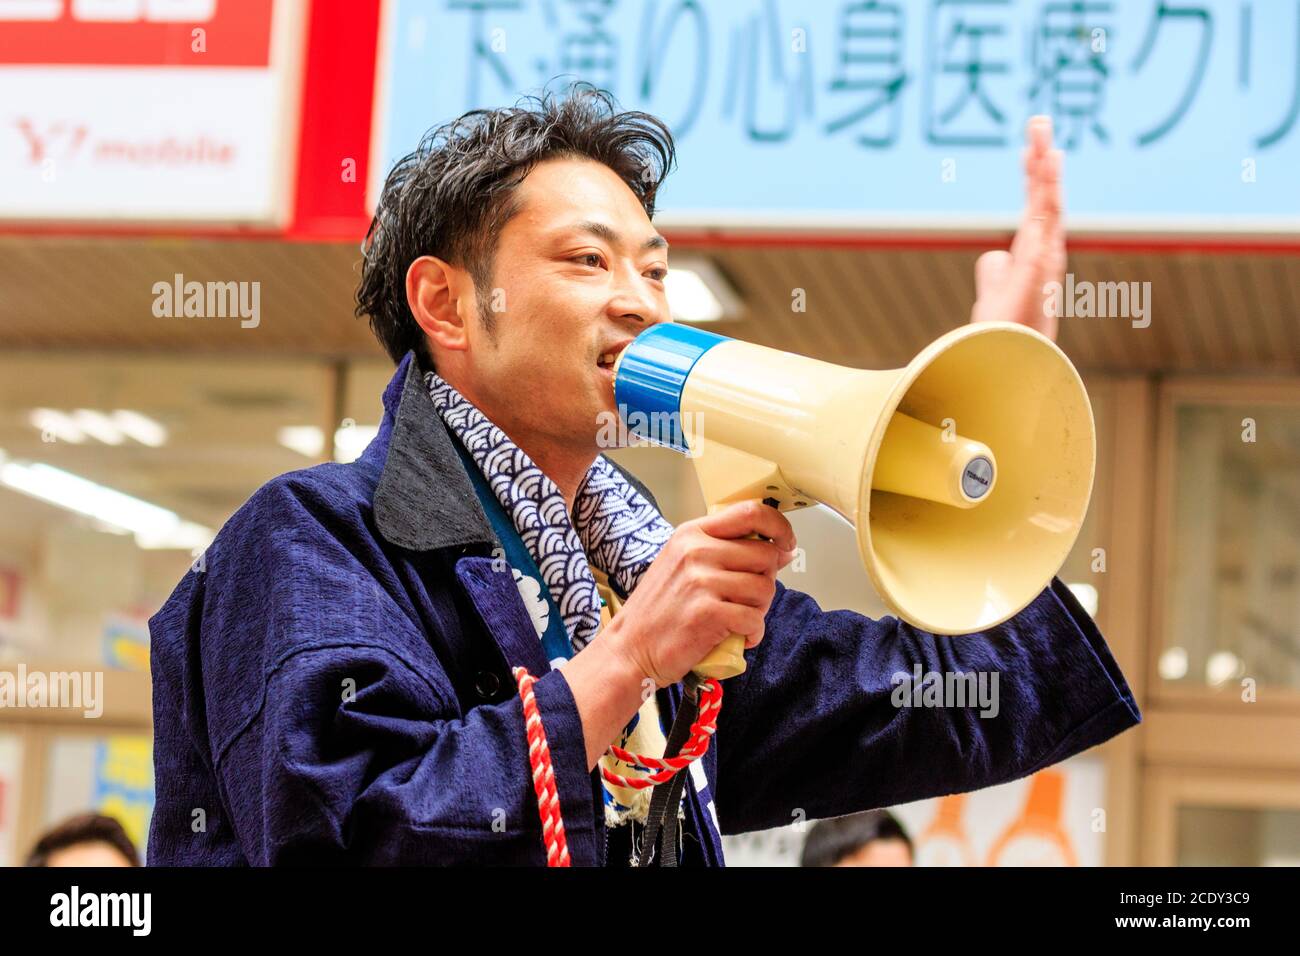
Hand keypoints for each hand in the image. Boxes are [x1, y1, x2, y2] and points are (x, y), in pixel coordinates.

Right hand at [605, 501, 797, 686]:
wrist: (629, 648)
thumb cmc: (659, 610)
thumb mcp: (683, 564)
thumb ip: (725, 551)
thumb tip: (779, 549)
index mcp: (692, 533)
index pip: (751, 512)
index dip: (780, 528)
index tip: (787, 544)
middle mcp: (696, 551)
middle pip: (766, 556)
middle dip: (766, 581)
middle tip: (748, 600)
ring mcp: (701, 581)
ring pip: (765, 588)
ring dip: (759, 610)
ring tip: (738, 619)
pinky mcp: (707, 613)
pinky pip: (754, 619)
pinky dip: (752, 633)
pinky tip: (737, 637)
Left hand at [969, 115, 1065, 341]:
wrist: (1007, 365)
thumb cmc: (1002, 337)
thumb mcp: (993, 297)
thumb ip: (995, 274)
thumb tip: (993, 255)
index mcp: (1036, 259)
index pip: (1037, 210)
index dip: (1035, 179)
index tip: (1029, 151)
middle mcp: (1046, 255)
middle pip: (1045, 199)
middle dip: (1041, 161)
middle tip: (1038, 123)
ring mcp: (1044, 259)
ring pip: (1048, 201)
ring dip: (1044, 163)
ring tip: (1040, 129)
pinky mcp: (1037, 264)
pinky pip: (1046, 217)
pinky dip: (1047, 186)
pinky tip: (1047, 158)